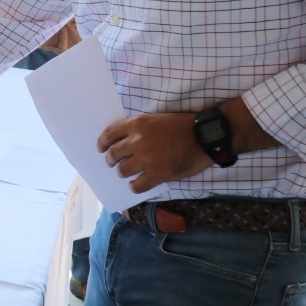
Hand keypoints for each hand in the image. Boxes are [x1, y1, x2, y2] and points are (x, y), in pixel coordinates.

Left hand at [97, 112, 213, 192]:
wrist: (204, 136)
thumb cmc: (181, 126)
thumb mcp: (154, 119)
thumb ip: (136, 129)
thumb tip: (120, 142)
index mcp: (137, 124)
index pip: (109, 134)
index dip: (102, 144)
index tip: (101, 149)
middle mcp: (138, 141)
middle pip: (112, 155)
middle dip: (111, 160)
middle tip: (114, 163)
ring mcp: (148, 159)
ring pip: (122, 170)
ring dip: (123, 172)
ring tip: (128, 173)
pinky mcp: (159, 174)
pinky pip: (137, 185)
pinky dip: (135, 186)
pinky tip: (138, 183)